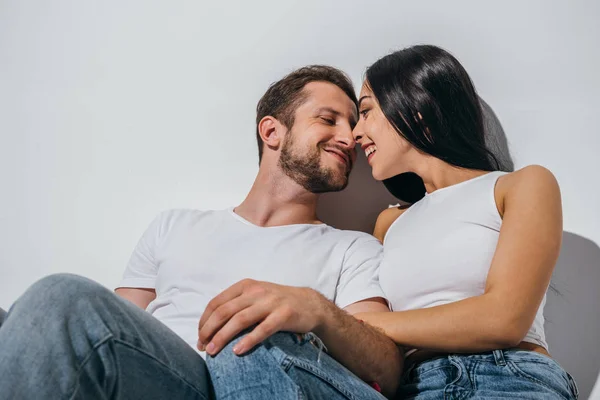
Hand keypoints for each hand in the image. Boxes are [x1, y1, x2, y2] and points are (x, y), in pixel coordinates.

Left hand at [197, 279, 326, 355]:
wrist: (310, 303)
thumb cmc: (277, 302)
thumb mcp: (255, 296)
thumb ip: (236, 304)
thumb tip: (211, 325)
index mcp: (245, 286)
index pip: (217, 302)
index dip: (204, 321)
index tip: (200, 337)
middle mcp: (256, 292)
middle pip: (225, 311)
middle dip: (209, 330)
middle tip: (203, 347)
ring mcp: (270, 302)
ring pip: (240, 320)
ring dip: (223, 337)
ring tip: (213, 351)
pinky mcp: (284, 315)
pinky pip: (262, 329)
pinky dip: (248, 340)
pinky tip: (238, 351)